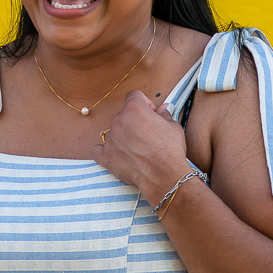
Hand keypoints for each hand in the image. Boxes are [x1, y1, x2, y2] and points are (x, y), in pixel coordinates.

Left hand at [91, 90, 190, 205]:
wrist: (164, 176)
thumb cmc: (170, 150)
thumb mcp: (173, 127)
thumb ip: (164, 114)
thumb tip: (162, 108)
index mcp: (134, 109)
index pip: (134, 96)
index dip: (144, 103)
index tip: (151, 114)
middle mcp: (119, 120)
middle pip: (124, 115)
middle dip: (134, 122)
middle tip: (147, 135)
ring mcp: (110, 138)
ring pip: (114, 132)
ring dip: (123, 137)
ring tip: (137, 150)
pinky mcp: (105, 155)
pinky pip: (98, 149)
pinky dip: (105, 151)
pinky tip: (116, 154)